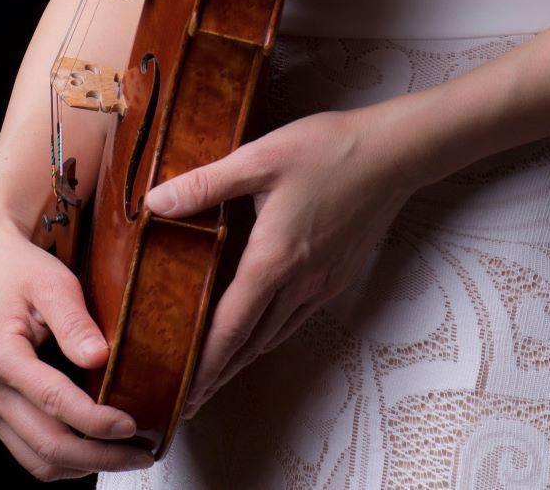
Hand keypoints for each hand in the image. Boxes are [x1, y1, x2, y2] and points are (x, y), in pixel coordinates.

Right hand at [0, 211, 155, 477]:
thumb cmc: (20, 270)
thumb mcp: (52, 282)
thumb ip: (74, 321)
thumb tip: (101, 358)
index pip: (54, 402)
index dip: (96, 421)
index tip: (132, 425)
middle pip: (46, 445)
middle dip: (99, 456)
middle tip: (142, 455)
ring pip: (37, 460)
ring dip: (84, 465)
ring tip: (127, 455)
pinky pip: (30, 451)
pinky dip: (66, 457)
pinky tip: (98, 445)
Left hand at [145, 101, 418, 418]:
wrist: (394, 153)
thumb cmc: (328, 149)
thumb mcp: (261, 156)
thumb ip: (207, 183)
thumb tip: (155, 201)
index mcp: (273, 259)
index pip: (230, 328)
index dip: (205, 366)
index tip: (184, 396)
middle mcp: (299, 282)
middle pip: (251, 344)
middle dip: (219, 374)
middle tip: (190, 401)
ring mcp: (322, 282)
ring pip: (275, 334)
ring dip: (244, 359)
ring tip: (218, 373)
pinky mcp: (339, 275)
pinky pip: (298, 318)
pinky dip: (271, 335)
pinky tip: (263, 330)